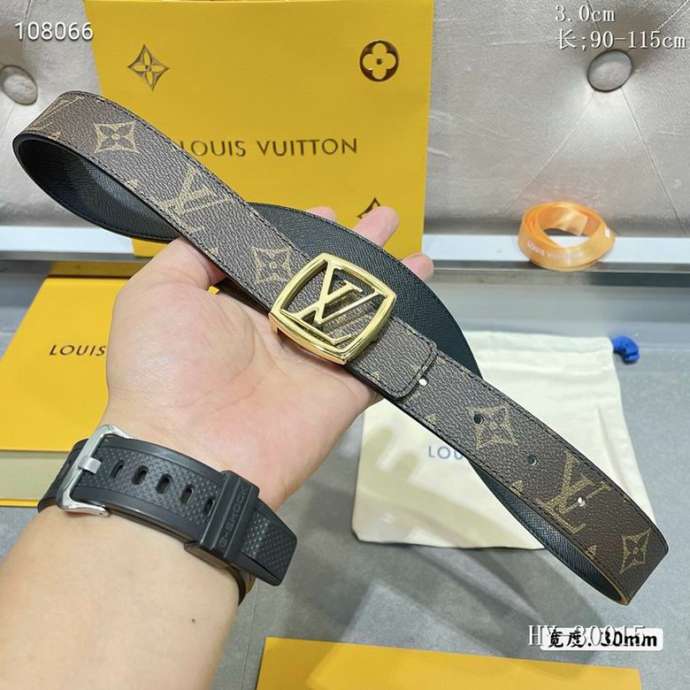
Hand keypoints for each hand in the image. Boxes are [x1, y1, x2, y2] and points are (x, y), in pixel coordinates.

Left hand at [102, 206, 432, 507]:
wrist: (191, 451)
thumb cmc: (166, 367)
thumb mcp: (156, 294)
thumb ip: (190, 257)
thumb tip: (222, 232)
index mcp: (234, 310)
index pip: (277, 264)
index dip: (302, 235)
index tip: (328, 210)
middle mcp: (276, 333)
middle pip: (326, 282)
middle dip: (356, 250)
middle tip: (386, 220)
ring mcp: (313, 363)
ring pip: (359, 315)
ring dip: (388, 284)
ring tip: (417, 256)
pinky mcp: (342, 391)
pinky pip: (379, 358)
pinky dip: (403, 334)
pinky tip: (421, 300)